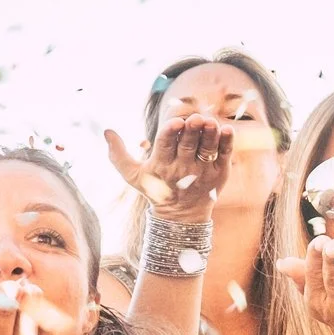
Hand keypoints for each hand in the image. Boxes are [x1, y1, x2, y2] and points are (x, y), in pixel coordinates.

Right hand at [105, 113, 233, 224]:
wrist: (181, 216)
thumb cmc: (156, 189)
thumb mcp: (132, 175)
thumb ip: (118, 155)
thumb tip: (106, 131)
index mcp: (161, 165)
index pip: (165, 145)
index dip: (170, 132)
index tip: (176, 122)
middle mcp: (182, 168)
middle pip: (188, 144)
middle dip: (192, 129)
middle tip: (196, 118)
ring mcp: (202, 171)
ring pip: (208, 148)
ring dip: (210, 134)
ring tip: (211, 122)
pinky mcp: (219, 173)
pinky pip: (224, 155)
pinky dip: (227, 142)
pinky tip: (227, 130)